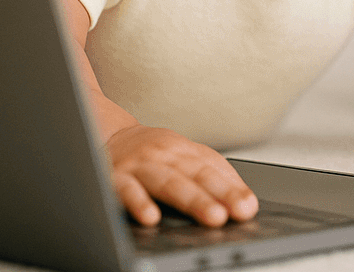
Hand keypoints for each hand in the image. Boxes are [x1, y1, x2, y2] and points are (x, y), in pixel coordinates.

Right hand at [107, 124, 258, 226]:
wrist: (104, 135)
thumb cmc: (148, 153)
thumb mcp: (180, 155)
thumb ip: (210, 172)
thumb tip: (244, 199)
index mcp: (183, 150)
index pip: (214, 168)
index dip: (233, 187)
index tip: (249, 207)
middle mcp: (164, 155)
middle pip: (197, 174)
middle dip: (221, 193)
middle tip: (239, 211)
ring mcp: (139, 166)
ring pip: (169, 182)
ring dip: (192, 199)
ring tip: (213, 216)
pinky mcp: (112, 178)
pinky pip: (126, 191)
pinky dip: (139, 203)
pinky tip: (151, 217)